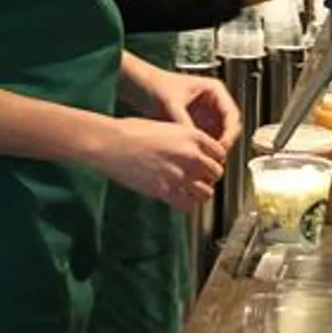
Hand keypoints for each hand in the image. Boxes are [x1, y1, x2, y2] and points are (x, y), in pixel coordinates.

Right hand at [89, 117, 225, 211]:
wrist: (111, 143)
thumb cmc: (131, 131)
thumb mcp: (166, 127)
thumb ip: (183, 140)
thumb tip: (192, 152)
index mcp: (192, 135)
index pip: (220, 153)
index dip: (214, 160)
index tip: (208, 163)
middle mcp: (190, 154)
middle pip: (216, 173)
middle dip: (210, 177)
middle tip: (201, 178)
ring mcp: (179, 174)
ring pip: (207, 192)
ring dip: (201, 193)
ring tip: (192, 191)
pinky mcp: (165, 191)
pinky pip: (189, 205)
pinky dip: (188, 205)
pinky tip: (180, 200)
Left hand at [146, 70, 243, 151]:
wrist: (142, 87)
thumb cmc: (158, 86)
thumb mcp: (172, 103)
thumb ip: (183, 121)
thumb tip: (193, 141)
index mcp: (215, 90)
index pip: (232, 115)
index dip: (230, 133)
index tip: (222, 146)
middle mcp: (215, 103)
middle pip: (230, 128)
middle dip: (224, 144)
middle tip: (215, 158)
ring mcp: (208, 115)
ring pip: (221, 137)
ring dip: (216, 149)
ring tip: (206, 161)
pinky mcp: (200, 126)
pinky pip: (208, 141)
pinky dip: (205, 150)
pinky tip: (197, 158)